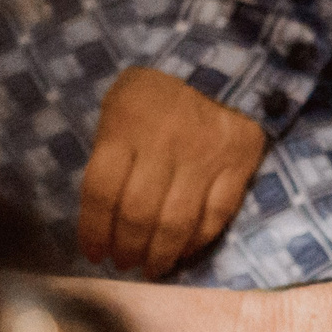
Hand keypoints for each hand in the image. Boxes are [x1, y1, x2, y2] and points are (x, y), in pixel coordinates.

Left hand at [77, 68, 266, 278]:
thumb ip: (111, 149)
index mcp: (125, 129)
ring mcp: (204, 159)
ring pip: (177, 222)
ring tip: (152, 268)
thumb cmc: (158, 89)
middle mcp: (163, 147)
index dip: (93, 230)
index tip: (93, 253)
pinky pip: (216, 215)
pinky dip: (198, 240)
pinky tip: (184, 251)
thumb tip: (104, 207)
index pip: (101, 192)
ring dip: (161, 254)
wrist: (223, 64)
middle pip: (138, 213)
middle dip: (126, 248)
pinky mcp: (237, 166)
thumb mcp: (119, 105)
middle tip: (124, 264)